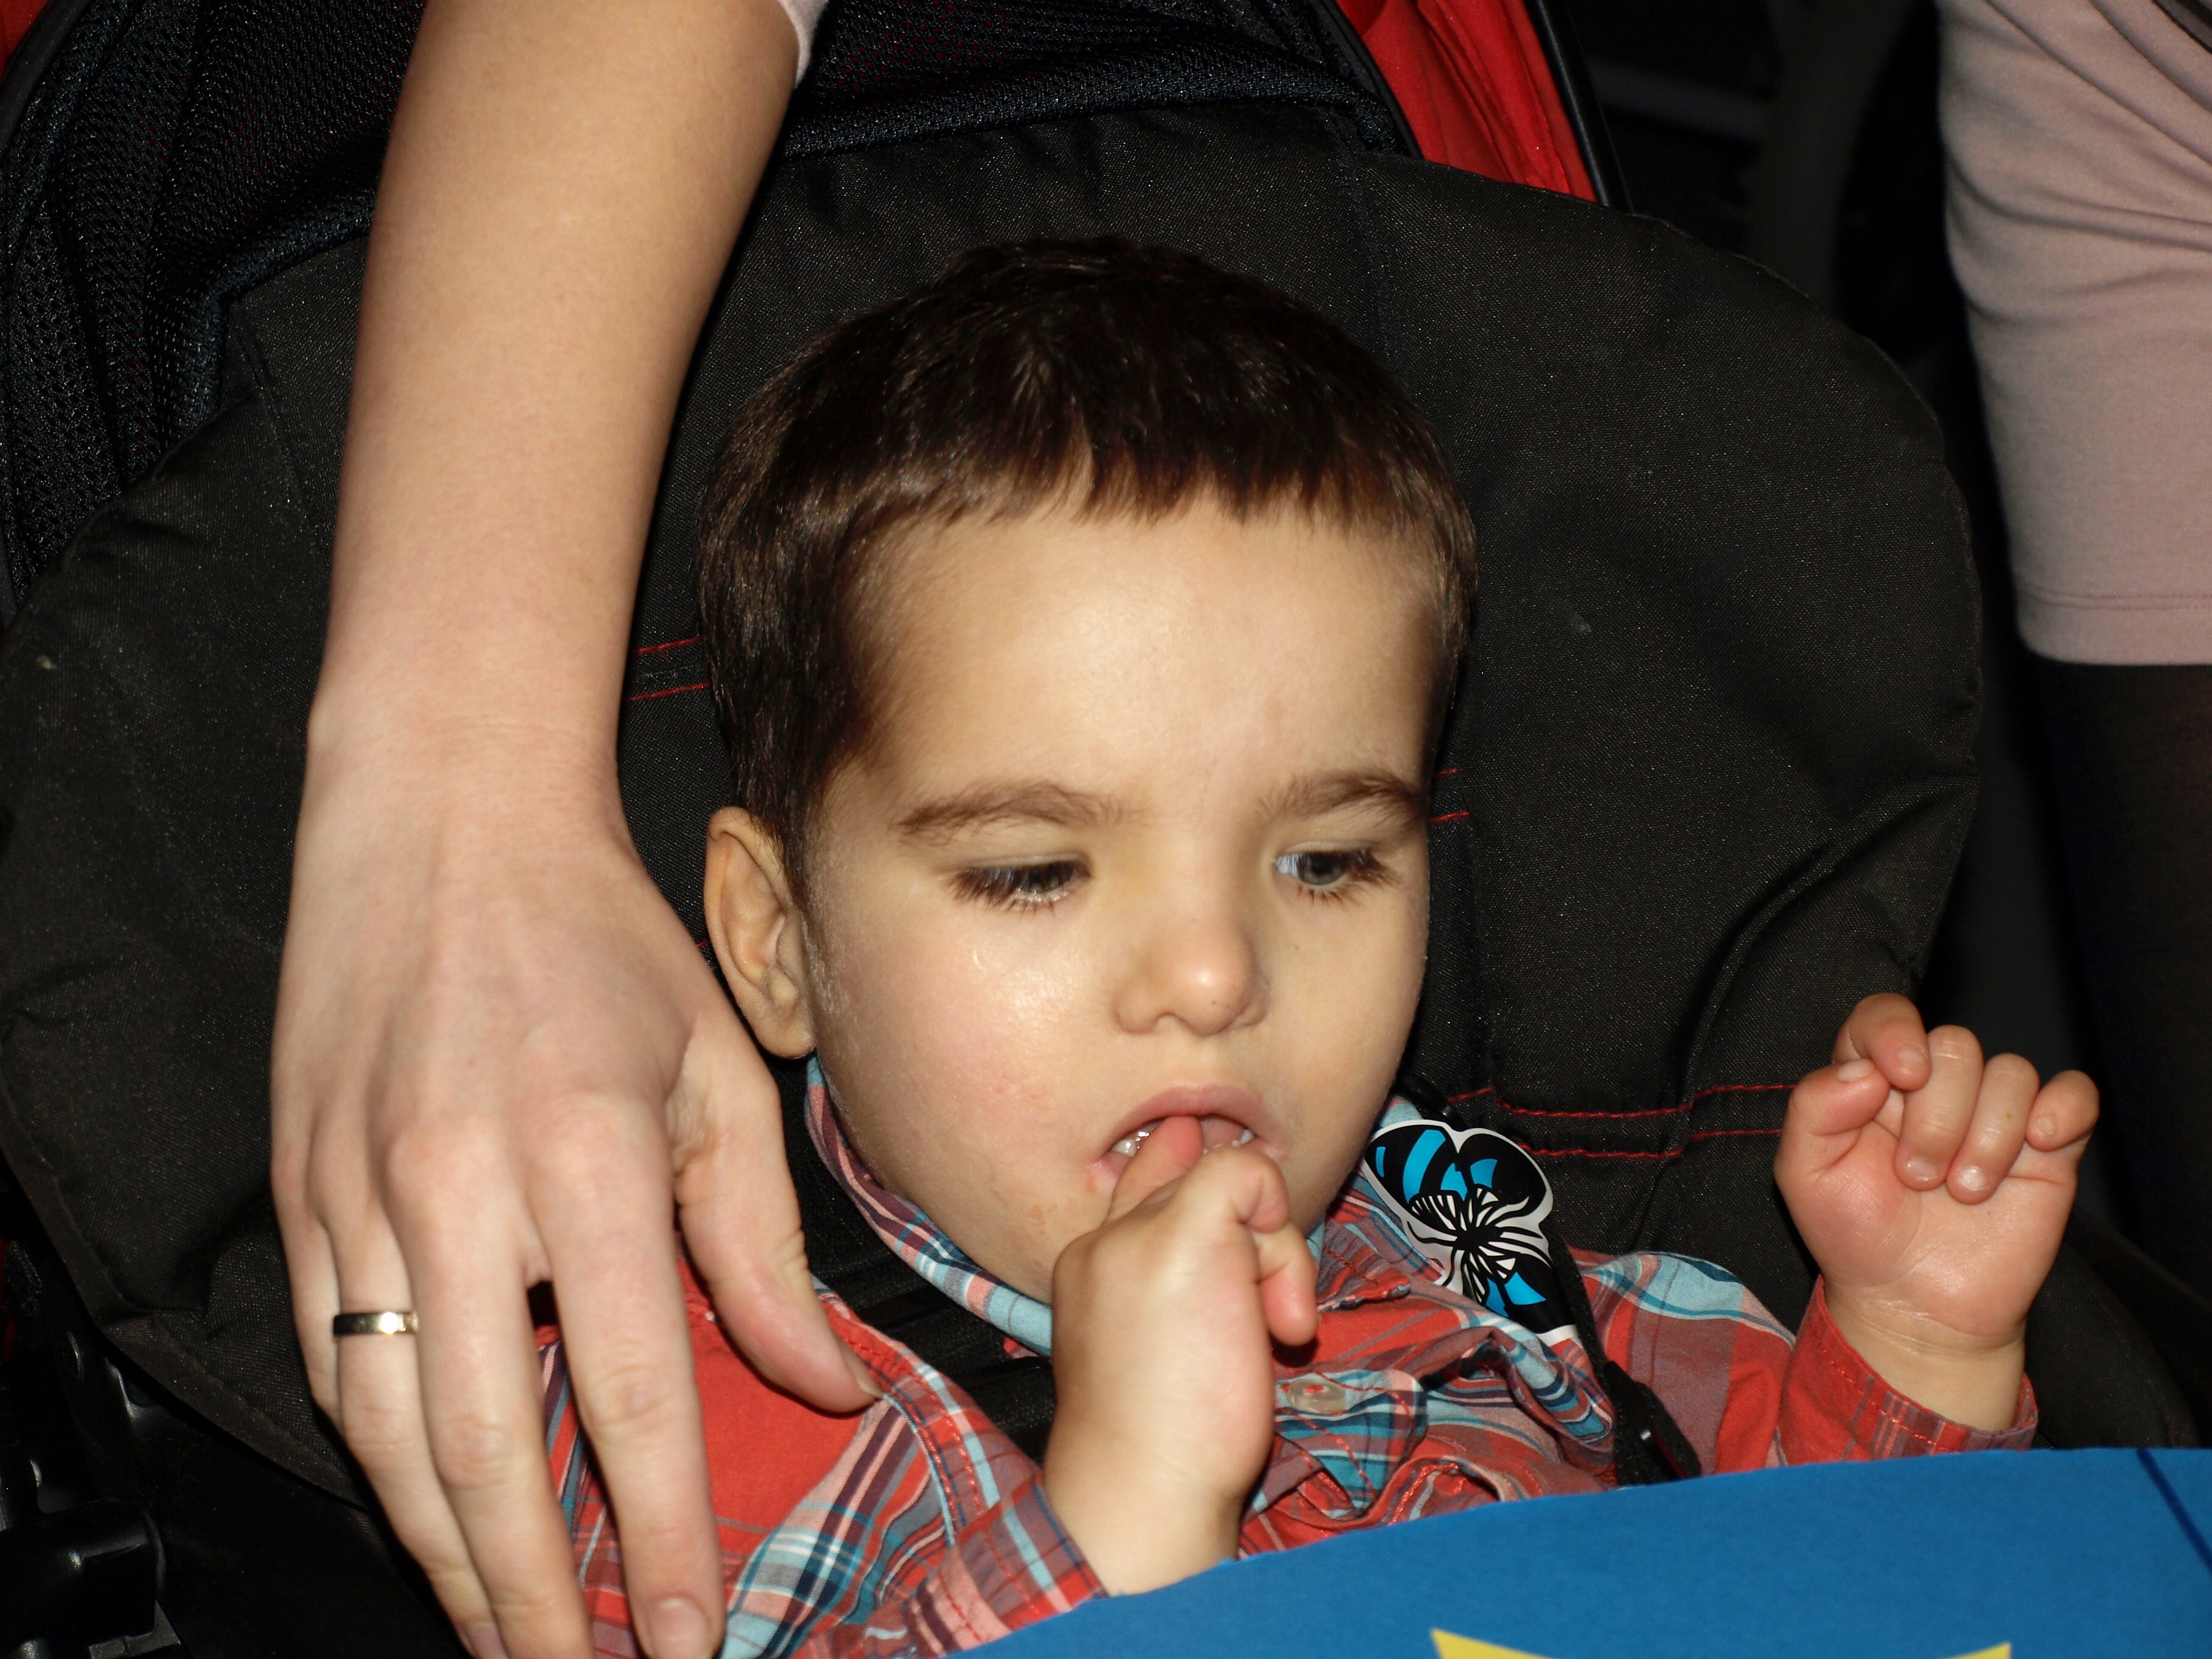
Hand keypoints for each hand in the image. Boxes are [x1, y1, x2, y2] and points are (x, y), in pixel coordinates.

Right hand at [272, 740, 873, 1658]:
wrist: (443, 828)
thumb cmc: (603, 943)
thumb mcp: (720, 1072)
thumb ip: (766, 1244)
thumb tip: (830, 1382)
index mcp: (587, 1157)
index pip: (630, 1393)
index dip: (662, 1534)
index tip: (690, 1631)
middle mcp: (459, 1190)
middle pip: (486, 1449)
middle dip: (535, 1592)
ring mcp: (359, 1199)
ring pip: (386, 1431)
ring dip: (445, 1552)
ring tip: (501, 1630)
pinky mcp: (299, 1196)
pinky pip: (328, 1361)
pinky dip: (377, 1458)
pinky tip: (426, 1512)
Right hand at [1043, 1119, 1316, 1592]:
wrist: (1146, 1486)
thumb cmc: (1168, 1444)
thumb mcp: (1161, 1345)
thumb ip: (1183, 1285)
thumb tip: (1245, 1236)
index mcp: (1089, 1267)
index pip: (1143, 1183)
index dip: (1199, 1197)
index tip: (1236, 1268)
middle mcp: (1104, 1239)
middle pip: (1192, 1179)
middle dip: (1243, 1238)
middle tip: (1256, 1320)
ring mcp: (1138, 1231)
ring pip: (1228, 1183)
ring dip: (1270, 1256)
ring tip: (1268, 1334)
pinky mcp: (1187, 1231)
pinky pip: (1249, 1172)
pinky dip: (1282, 1235)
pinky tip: (1283, 1313)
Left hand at [1775, 993, 2097, 1429]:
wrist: (1915, 1308)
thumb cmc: (1856, 1235)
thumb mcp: (1805, 1174)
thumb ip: (1815, 1107)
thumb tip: (1866, 1068)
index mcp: (1872, 1078)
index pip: (1886, 1015)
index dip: (1896, 1030)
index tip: (1901, 1073)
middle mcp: (1935, 1087)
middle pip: (1954, 1046)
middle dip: (1936, 1116)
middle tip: (1917, 1177)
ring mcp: (1993, 1115)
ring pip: (2010, 1073)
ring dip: (1986, 1136)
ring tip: (1962, 1192)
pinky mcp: (2048, 1149)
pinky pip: (2074, 1094)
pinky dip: (2063, 1108)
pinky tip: (2040, 1144)